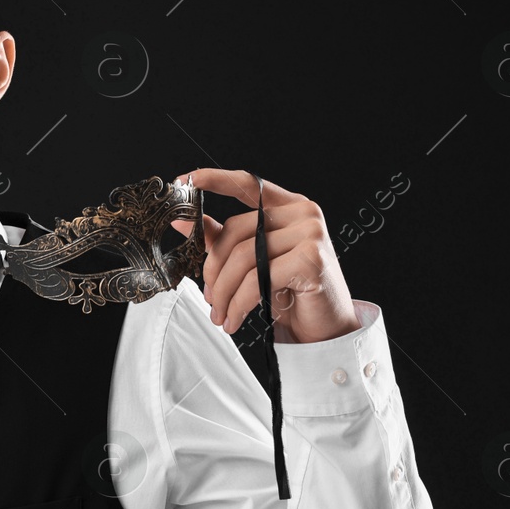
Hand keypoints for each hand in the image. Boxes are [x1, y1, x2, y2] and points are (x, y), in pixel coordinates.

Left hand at [170, 168, 361, 343]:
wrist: (327, 328)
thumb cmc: (292, 293)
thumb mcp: (254, 262)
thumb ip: (222, 239)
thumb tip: (182, 223)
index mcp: (289, 206)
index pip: (247, 184)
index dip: (213, 179)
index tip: (183, 182)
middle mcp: (303, 213)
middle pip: (236, 230)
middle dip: (214, 268)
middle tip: (208, 297)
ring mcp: (310, 233)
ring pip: (243, 257)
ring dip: (224, 292)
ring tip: (219, 314)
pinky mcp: (310, 259)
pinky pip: (257, 280)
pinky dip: (238, 304)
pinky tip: (233, 319)